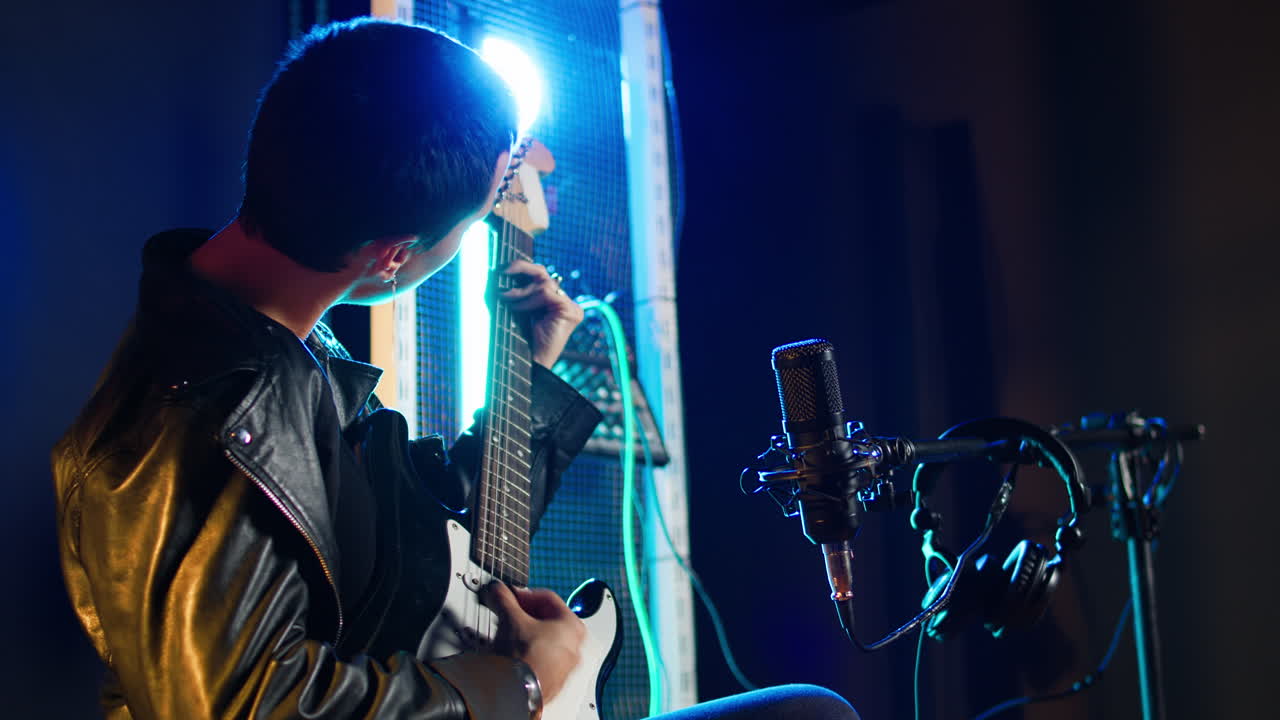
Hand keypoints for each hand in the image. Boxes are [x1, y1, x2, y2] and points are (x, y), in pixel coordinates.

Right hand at [484, 582, 585, 703]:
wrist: (516, 692)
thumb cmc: (524, 658)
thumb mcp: (510, 618)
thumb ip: (503, 598)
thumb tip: (498, 590)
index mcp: (573, 626)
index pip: (548, 598)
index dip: (524, 594)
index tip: (510, 595)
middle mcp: (575, 646)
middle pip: (547, 619)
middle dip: (524, 613)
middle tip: (508, 612)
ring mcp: (564, 666)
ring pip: (543, 639)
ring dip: (524, 632)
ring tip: (507, 631)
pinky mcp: (551, 680)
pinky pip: (540, 657)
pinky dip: (527, 650)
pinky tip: (511, 652)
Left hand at [497, 260, 582, 367]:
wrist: (530, 363)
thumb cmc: (521, 340)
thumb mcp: (517, 309)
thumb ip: (518, 292)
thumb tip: (499, 271)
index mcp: (555, 300)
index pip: (540, 275)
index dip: (522, 268)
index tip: (502, 270)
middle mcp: (566, 301)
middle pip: (544, 272)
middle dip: (522, 267)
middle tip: (503, 271)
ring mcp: (572, 306)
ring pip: (544, 282)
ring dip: (521, 292)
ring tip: (507, 300)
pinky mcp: (571, 311)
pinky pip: (546, 293)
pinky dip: (528, 300)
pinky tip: (518, 309)